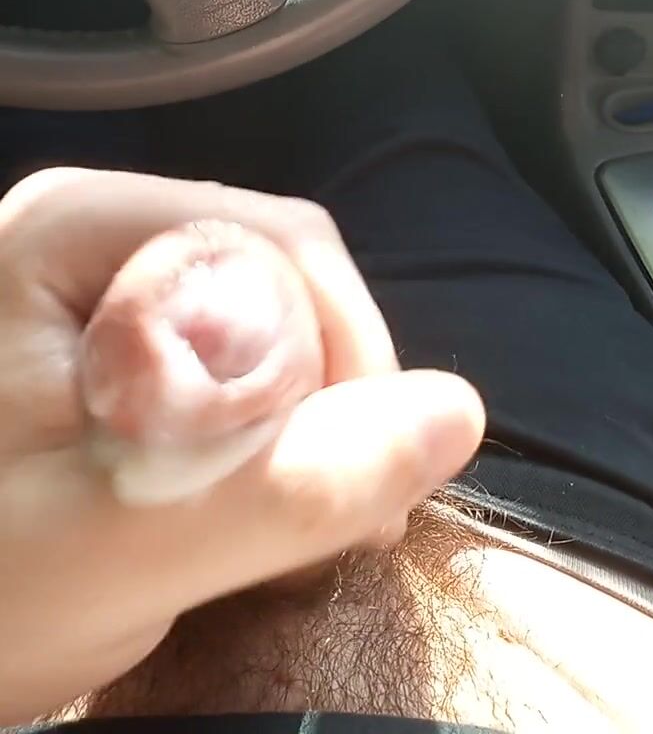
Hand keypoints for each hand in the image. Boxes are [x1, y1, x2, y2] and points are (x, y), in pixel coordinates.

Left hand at [0, 168, 483, 722]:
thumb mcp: (127, 543)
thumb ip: (289, 479)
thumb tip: (458, 411)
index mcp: (76, 227)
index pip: (279, 249)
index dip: (343, 372)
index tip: (352, 505)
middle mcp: (89, 230)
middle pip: (278, 279)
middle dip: (324, 403)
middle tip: (323, 531)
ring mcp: (95, 284)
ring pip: (264, 322)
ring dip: (297, 426)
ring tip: (277, 529)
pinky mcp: (107, 342)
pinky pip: (228, 358)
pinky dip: (257, 435)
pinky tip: (240, 502)